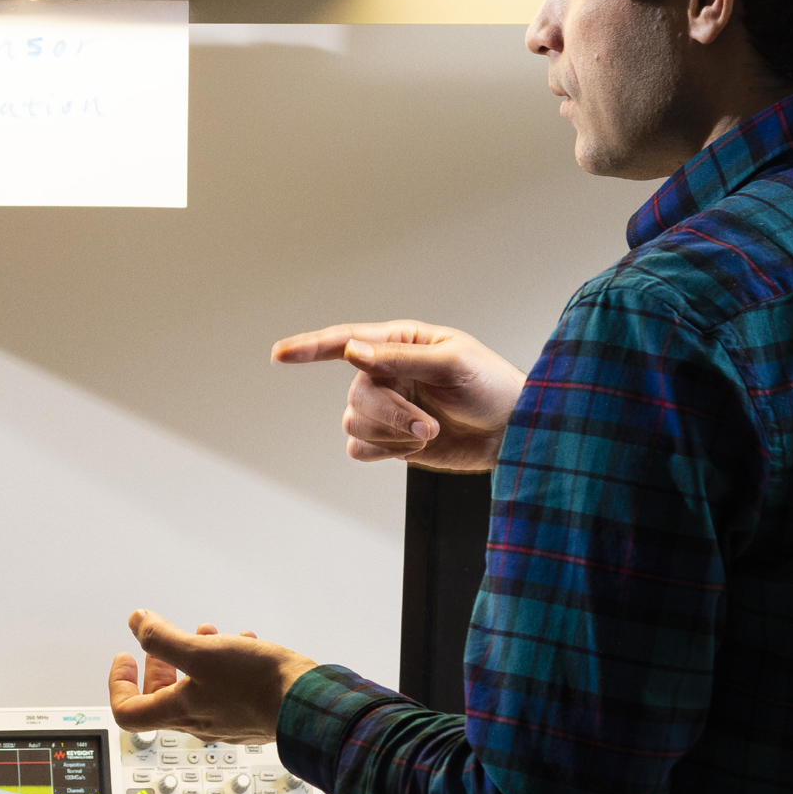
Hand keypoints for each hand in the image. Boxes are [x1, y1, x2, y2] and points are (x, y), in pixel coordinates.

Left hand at [107, 612, 319, 744]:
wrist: (307, 704)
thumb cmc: (256, 684)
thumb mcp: (201, 651)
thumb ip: (163, 638)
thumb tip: (137, 623)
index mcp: (180, 712)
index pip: (129, 712)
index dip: (119, 683)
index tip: (126, 657)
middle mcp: (200, 722)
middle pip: (163, 699)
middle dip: (160, 665)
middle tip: (164, 644)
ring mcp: (226, 720)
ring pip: (198, 689)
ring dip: (196, 658)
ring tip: (208, 634)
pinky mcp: (250, 713)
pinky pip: (227, 689)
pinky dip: (225, 663)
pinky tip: (241, 642)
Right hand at [271, 319, 524, 471]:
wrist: (512, 433)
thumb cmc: (492, 387)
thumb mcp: (452, 363)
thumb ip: (400, 357)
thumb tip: (353, 351)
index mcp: (400, 343)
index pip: (344, 341)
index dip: (308, 347)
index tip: (280, 355)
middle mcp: (386, 373)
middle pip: (355, 394)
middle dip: (390, 414)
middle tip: (428, 426)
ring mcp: (387, 408)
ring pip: (354, 422)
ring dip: (392, 435)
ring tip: (430, 434)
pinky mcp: (389, 441)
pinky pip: (360, 449)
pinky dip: (387, 451)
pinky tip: (416, 447)